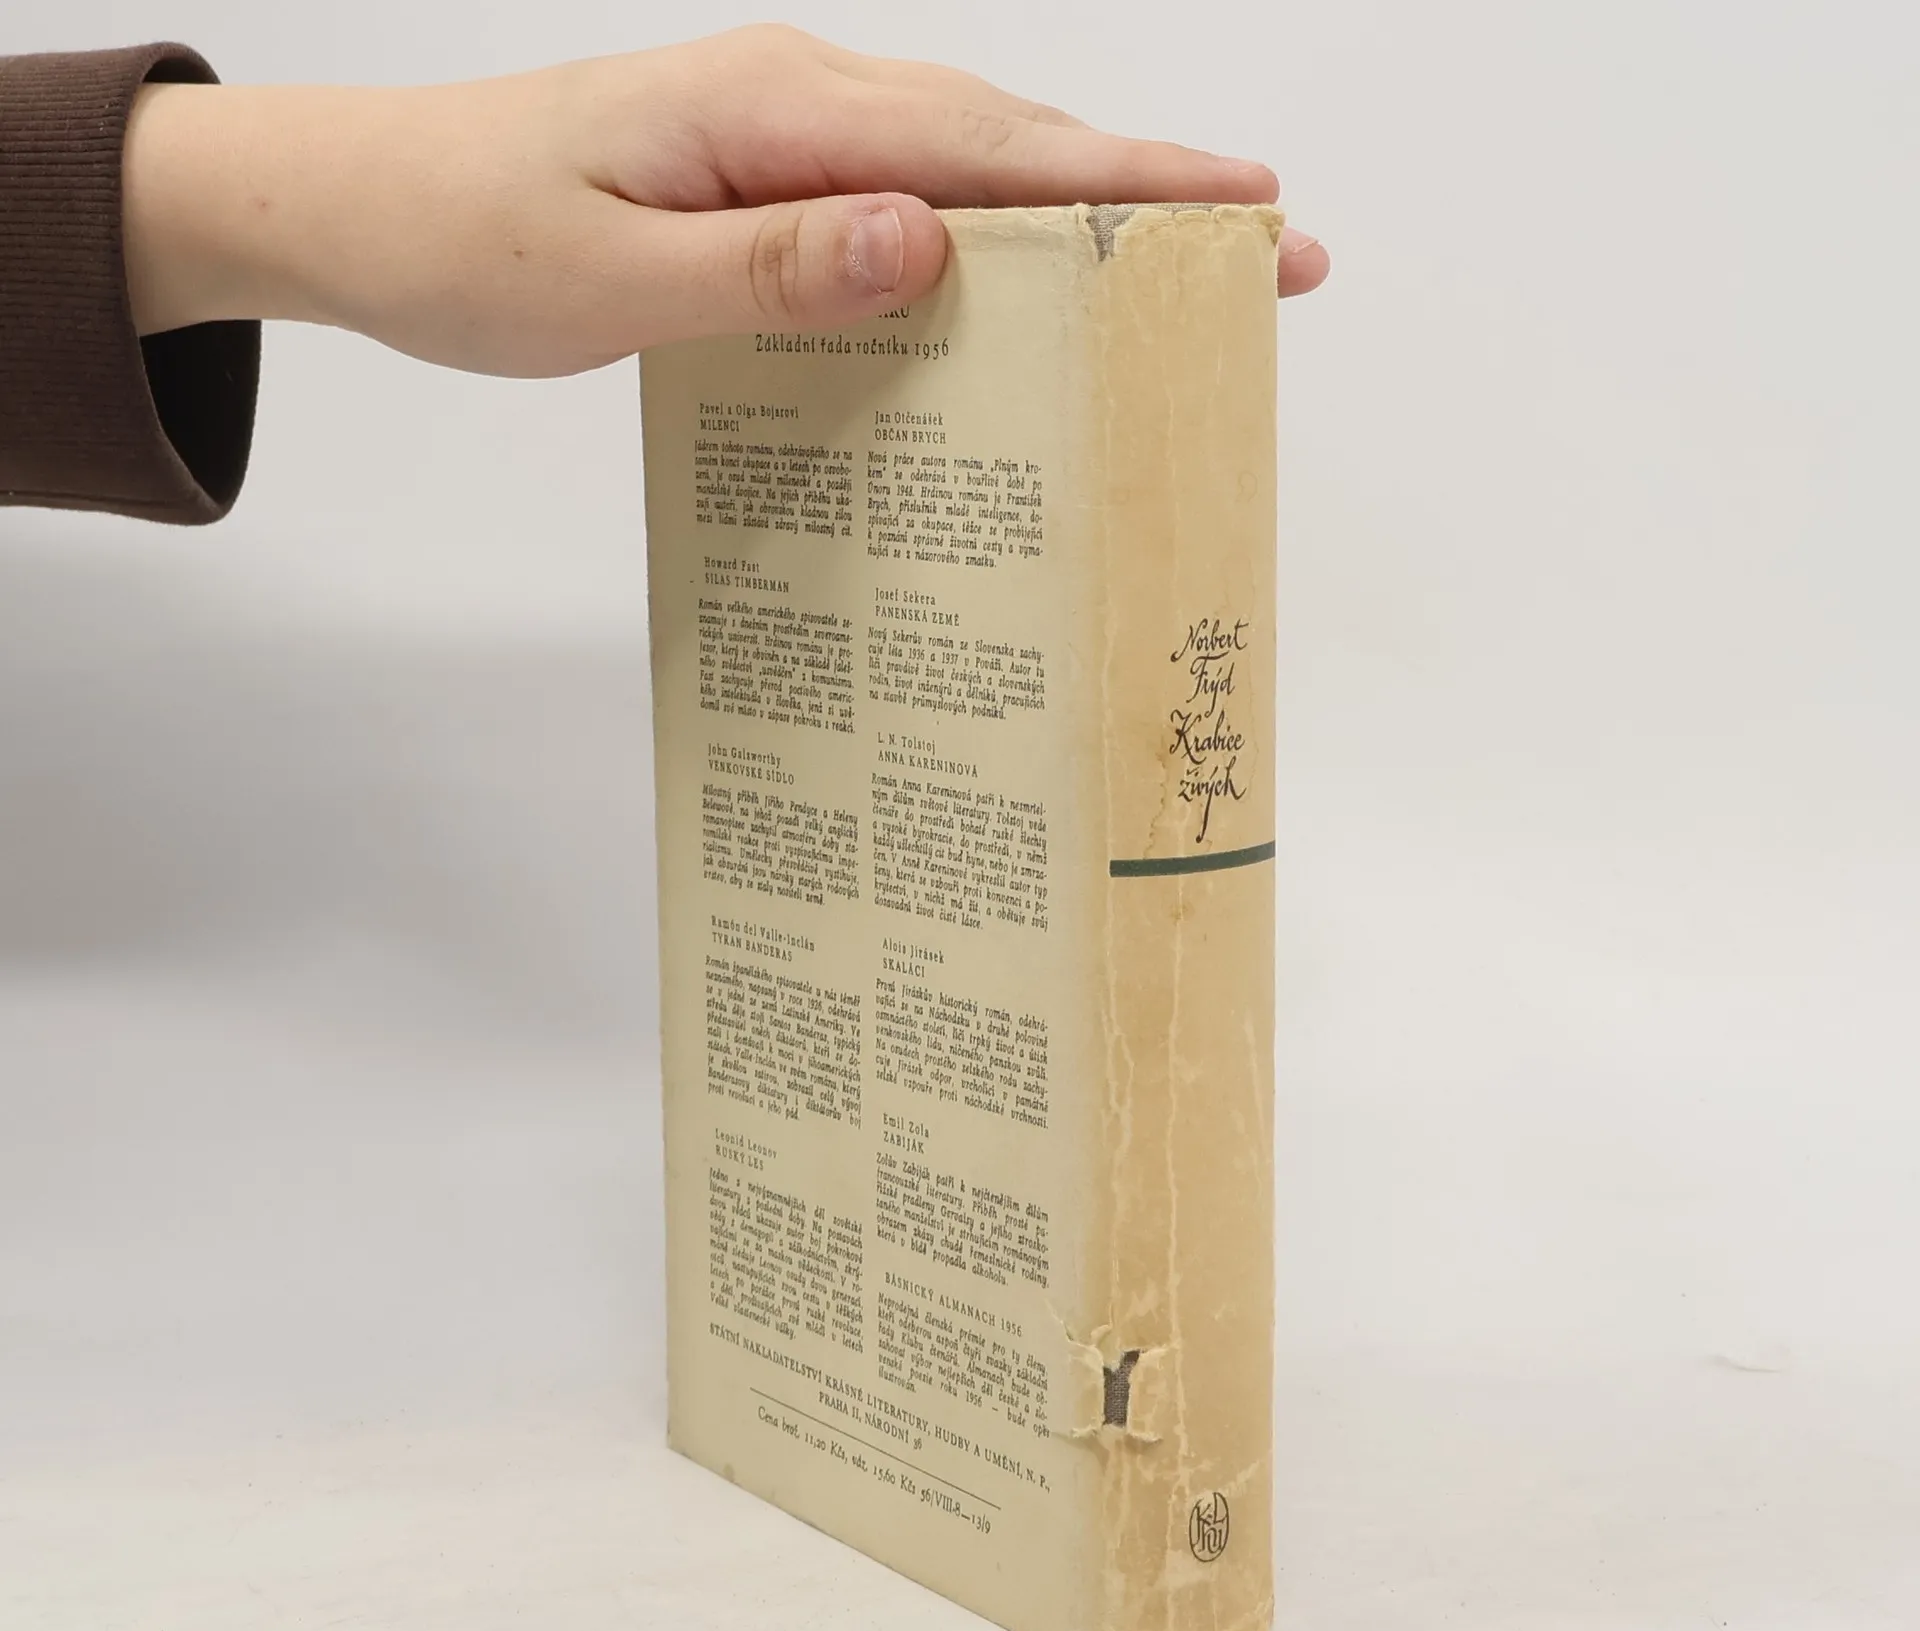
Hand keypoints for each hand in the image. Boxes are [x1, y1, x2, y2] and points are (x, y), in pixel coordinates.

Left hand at [122, 25, 1329, 375]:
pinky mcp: (766, 181)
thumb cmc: (467, 241)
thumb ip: (768, 267)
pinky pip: (906, 208)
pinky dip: (987, 246)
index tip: (1250, 211)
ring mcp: (785, 136)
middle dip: (1145, 204)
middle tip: (1268, 260)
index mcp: (774, 111)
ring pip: (968, 173)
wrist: (359, 207)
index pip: (990, 148)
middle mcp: (797, 103)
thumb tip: (925, 242)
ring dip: (1077, 225)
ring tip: (1180, 288)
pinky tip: (1020, 301)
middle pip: (1010, 145)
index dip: (1131, 188)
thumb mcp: (609, 273)